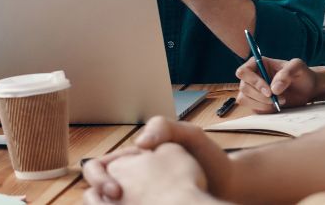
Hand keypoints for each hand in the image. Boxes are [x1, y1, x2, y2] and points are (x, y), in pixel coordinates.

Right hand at [83, 117, 232, 201]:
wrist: (229, 186)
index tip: (116, 192)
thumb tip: (137, 144)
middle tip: (118, 201)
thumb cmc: (209, 159)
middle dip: (101, 197)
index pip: (96, 168)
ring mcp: (138, 197)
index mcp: (131, 159)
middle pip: (96, 191)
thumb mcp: (188, 135)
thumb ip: (162, 128)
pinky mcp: (145, 204)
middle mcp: (130, 179)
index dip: (99, 179)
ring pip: (109, 203)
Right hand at [235, 57, 324, 111]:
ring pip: (244, 99)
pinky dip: (264, 110)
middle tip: (279, 99)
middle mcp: (251, 77)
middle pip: (243, 88)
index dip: (253, 82)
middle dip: (260, 96)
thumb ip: (286, 73)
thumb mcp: (298, 67)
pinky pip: (252, 108)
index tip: (269, 92)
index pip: (243, 72)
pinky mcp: (256, 103)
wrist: (307, 89)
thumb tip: (274, 89)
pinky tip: (276, 107)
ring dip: (261, 104)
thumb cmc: (301, 74)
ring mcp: (252, 91)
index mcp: (257, 64)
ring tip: (279, 103)